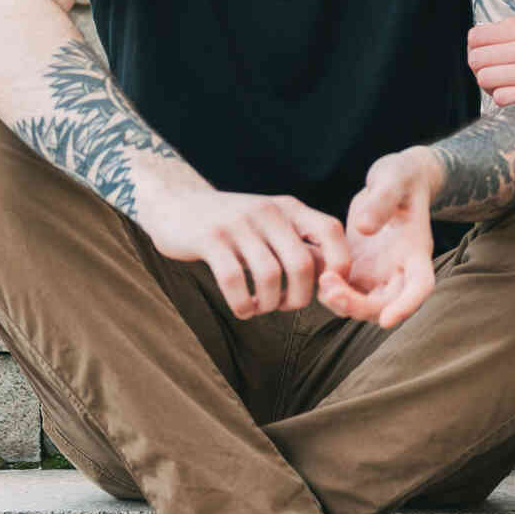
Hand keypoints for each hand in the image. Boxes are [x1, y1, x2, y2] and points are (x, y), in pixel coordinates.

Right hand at [136, 187, 347, 319]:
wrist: (175, 205)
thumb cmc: (233, 226)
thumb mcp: (269, 225)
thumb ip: (299, 246)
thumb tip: (332, 279)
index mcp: (289, 207)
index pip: (331, 231)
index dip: (339, 264)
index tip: (328, 289)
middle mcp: (268, 211)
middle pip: (302, 264)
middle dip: (299, 297)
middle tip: (285, 306)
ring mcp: (238, 223)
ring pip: (269, 276)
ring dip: (269, 304)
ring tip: (260, 307)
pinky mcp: (210, 238)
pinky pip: (234, 280)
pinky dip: (243, 304)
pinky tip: (243, 308)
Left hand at [321, 148, 438, 328]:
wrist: (396, 180)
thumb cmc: (400, 177)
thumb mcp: (392, 179)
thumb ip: (381, 202)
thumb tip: (363, 228)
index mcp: (416, 250)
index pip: (420, 286)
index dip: (406, 307)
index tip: (387, 321)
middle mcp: (399, 269)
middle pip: (385, 305)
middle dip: (358, 306)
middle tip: (329, 287)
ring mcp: (379, 272)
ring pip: (362, 305)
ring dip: (341, 302)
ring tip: (321, 280)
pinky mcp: (359, 269)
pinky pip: (345, 291)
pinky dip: (330, 290)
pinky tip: (314, 271)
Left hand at [466, 18, 514, 134]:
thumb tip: (493, 31)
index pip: (480, 33)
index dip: (476, 52)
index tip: (488, 64)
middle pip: (478, 56)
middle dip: (479, 73)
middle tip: (495, 83)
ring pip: (486, 76)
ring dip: (490, 89)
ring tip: (506, 93)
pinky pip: (503, 96)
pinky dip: (504, 102)